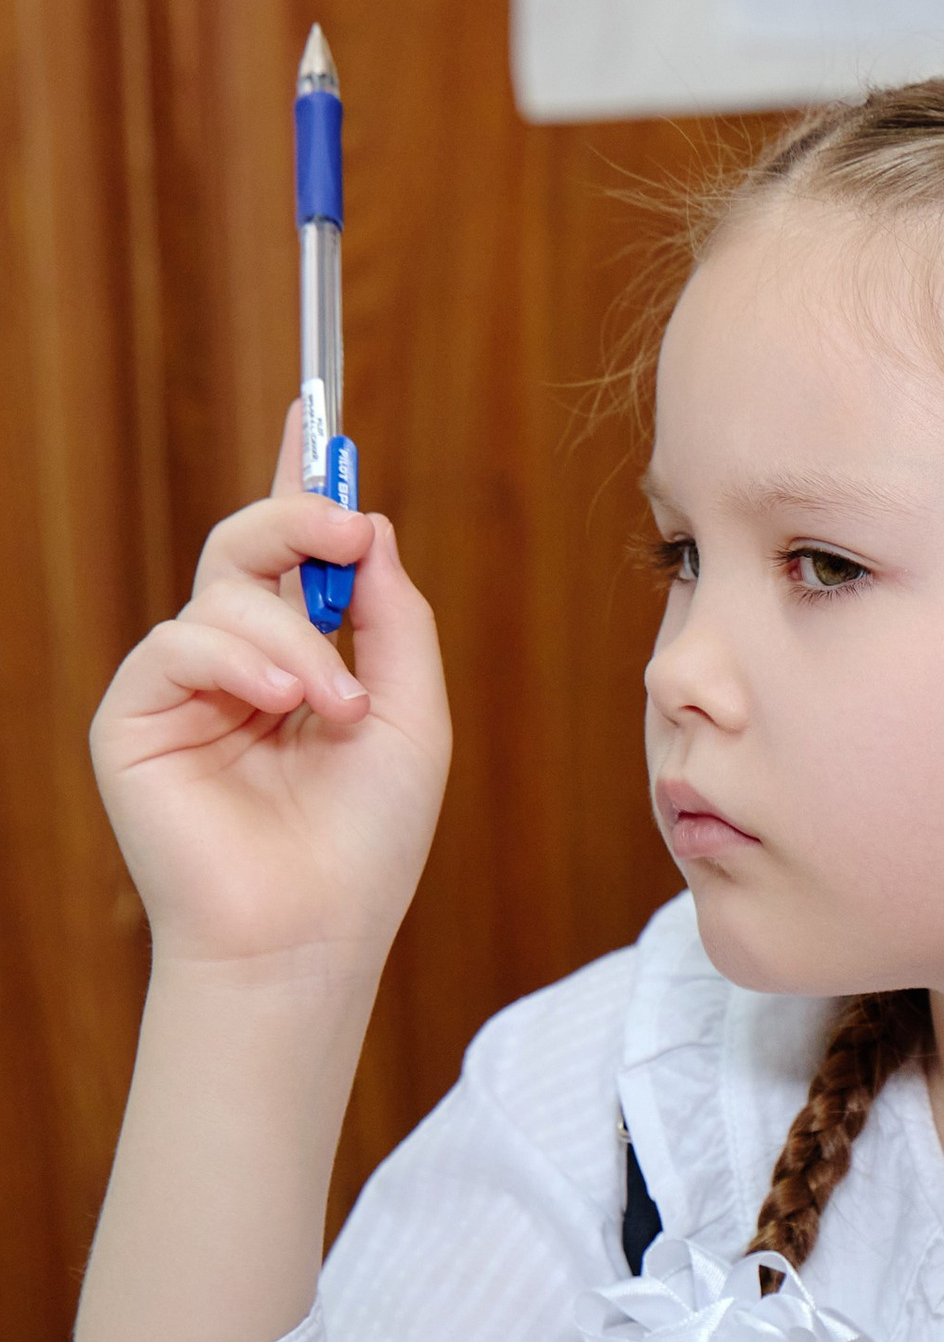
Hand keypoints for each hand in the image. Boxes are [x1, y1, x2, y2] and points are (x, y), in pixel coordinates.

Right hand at [89, 404, 449, 982]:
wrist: (312, 931)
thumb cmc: (368, 843)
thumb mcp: (410, 716)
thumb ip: (396, 621)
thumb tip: (370, 526)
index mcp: (302, 664)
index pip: (294, 558)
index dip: (299, 484)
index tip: (314, 410)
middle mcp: (238, 668)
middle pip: (247, 550)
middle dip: (297, 519)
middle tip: (346, 527)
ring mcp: (182, 690)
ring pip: (223, 594)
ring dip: (294, 639)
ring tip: (334, 707)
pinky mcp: (134, 717)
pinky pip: (179, 642)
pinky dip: (240, 661)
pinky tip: (282, 705)